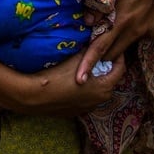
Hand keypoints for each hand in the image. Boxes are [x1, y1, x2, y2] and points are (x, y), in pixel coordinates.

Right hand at [7, 53, 126, 116]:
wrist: (34, 96)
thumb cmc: (57, 75)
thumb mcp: (76, 59)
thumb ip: (90, 50)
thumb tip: (96, 40)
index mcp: (105, 87)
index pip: (120, 68)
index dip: (118, 56)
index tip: (112, 47)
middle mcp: (100, 100)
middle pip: (109, 80)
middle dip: (106, 67)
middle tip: (98, 56)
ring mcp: (88, 108)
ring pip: (97, 90)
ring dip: (95, 79)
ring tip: (85, 68)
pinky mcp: (75, 112)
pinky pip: (85, 98)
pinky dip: (84, 89)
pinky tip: (72, 82)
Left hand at [77, 0, 153, 81]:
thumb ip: (98, 6)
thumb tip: (87, 22)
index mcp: (121, 21)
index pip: (100, 47)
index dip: (88, 64)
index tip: (80, 79)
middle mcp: (135, 31)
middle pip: (113, 53)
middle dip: (103, 56)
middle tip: (94, 54)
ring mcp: (148, 33)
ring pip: (127, 45)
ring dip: (119, 43)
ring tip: (118, 28)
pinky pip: (141, 37)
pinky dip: (134, 33)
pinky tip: (136, 18)